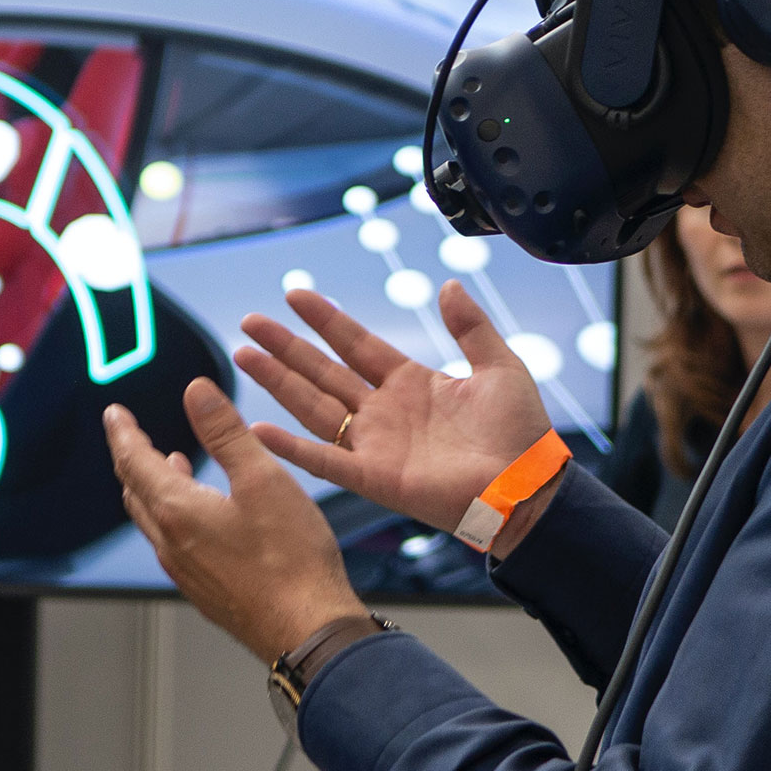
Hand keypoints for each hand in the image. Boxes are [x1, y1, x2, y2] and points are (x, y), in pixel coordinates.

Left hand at [104, 379, 364, 660]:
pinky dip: (172, 516)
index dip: (122, 432)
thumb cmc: (291, 560)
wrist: (308, 630)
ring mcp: (186, 572)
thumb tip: (197, 393)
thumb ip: (226, 432)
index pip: (134, 461)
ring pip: (153, 520)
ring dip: (152, 487)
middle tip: (132, 435)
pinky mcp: (205, 591)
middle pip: (136, 491)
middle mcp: (171, 544)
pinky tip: (200, 514)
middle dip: (132, 458)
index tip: (114, 414)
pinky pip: (172, 544)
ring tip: (169, 464)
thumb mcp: (262, 479)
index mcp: (178, 511)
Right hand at [234, 280, 557, 549]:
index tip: (294, 295)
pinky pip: (323, 460)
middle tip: (249, 323)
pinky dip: (290, 448)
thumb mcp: (499, 366)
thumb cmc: (520, 432)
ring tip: (243, 356)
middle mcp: (384, 412)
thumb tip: (448, 285)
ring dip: (277, 382)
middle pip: (322, 371)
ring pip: (313, 406)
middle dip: (285, 347)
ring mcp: (374, 445)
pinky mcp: (373, 477)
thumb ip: (470, 326)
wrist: (527, 485)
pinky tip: (258, 430)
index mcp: (411, 383)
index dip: (325, 319)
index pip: (356, 343)